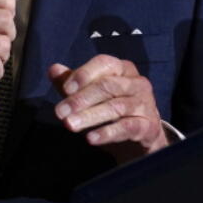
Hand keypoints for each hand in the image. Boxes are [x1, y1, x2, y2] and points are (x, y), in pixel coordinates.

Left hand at [49, 55, 167, 164]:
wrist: (139, 139)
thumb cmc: (112, 110)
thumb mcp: (90, 95)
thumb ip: (72, 82)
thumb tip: (54, 69)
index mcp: (123, 69)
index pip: (104, 63)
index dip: (84, 74)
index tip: (65, 89)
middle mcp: (137, 83)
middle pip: (108, 86)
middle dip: (81, 99)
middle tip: (60, 112)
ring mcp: (145, 104)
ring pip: (116, 107)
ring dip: (90, 116)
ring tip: (70, 125)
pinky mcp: (148, 126)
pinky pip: (127, 127)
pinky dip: (108, 133)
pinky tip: (91, 138)